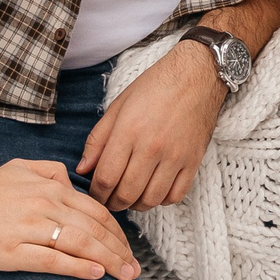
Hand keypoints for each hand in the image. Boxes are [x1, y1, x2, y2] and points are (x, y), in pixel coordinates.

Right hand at [0, 157, 139, 279]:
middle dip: (119, 250)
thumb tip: (73, 182)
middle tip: (134, 269)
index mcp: (51, 188)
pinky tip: (96, 274)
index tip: (128, 249)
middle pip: (94, 229)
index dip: (117, 233)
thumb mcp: (22, 167)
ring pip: (80, 244)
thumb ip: (51, 171)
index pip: (96, 211)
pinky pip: (52, 260)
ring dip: (107, 260)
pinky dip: (77, 267)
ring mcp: (29, 229)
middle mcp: (45, 206)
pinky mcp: (12, 251)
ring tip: (124, 275)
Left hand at [76, 41, 224, 211]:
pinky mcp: (193, 160)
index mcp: (129, 131)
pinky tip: (155, 188)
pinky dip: (162, 200)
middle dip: (112, 203)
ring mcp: (175, 156)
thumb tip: (83, 169)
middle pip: (126, 194)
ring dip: (136, 204)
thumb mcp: (118, 106)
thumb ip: (97, 139)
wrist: (197, 75)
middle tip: (110, 198)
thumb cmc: (155, 87)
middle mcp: (152, 147)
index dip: (95, 193)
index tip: (95, 193)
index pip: (105, 178)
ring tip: (131, 195)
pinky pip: (176, 195)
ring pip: (151, 200)